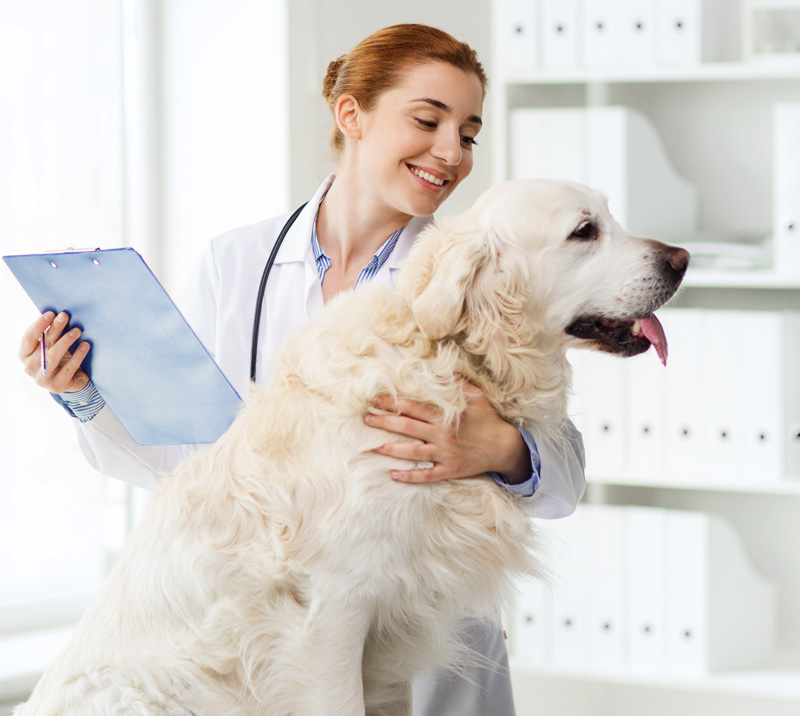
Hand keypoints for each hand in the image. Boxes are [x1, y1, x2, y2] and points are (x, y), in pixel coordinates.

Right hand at [19, 311, 90, 393]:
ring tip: (78, 330)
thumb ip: (51, 334)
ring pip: (54, 356)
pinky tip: (85, 346)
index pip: (28, 338)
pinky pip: (68, 368)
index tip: (51, 313)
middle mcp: (29, 367)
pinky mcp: (55, 386)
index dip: (39, 325)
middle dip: (55, 328)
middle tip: (66, 316)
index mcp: (24, 355)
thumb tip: (60, 315)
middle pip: (44, 345)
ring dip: (66, 341)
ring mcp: (41, 378)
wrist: (71, 380)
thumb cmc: (59, 358)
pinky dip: (78, 355)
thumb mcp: (52, 346)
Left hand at [364, 381, 531, 483]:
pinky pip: (427, 475)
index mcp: (445, 416)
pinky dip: (410, 476)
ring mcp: (444, 454)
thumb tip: (439, 369)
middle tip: (366, 419)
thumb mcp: (476, 396)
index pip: (413, 407)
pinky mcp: (449, 470)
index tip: (375, 399)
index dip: (392, 403)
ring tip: (373, 447)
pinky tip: (393, 475)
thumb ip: (456, 383)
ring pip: (413, 452)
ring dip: (392, 449)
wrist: (503, 447)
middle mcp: (442, 435)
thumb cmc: (488, 419)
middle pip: (407, 427)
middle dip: (385, 422)